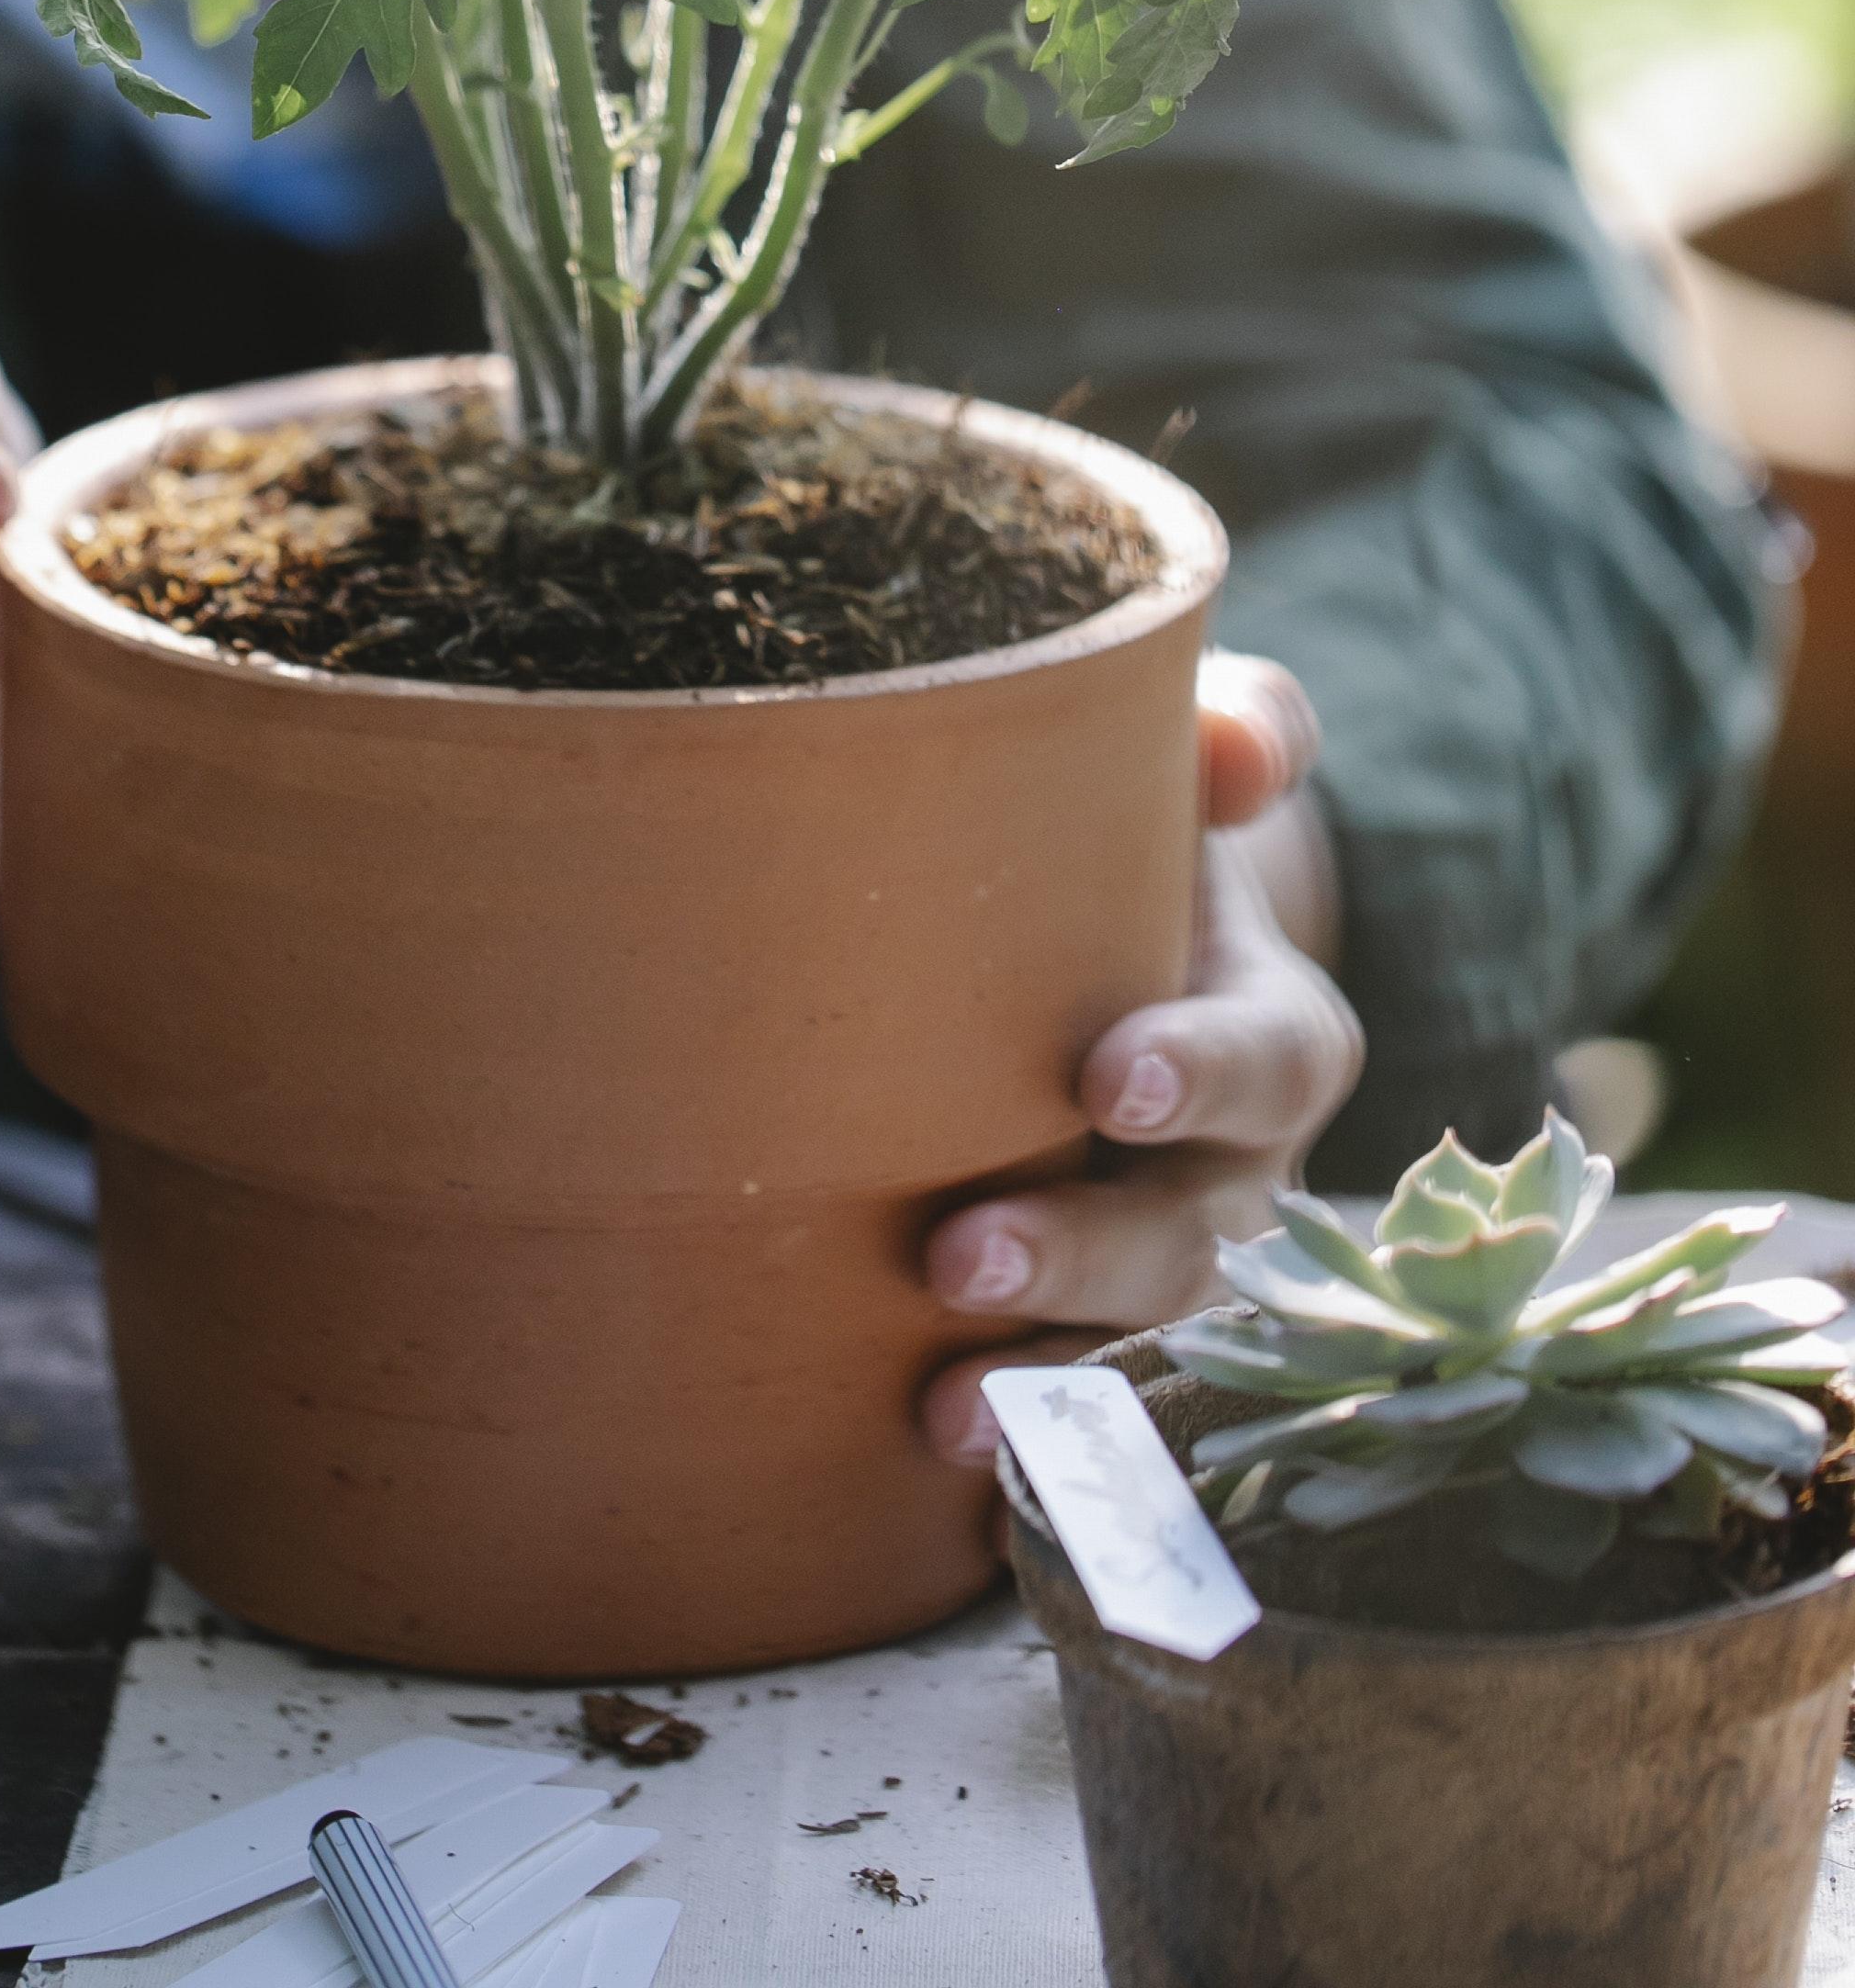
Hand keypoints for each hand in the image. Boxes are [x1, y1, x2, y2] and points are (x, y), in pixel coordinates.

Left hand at [919, 650, 1363, 1464]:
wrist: (1099, 946)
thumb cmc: (1139, 836)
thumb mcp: (1189, 766)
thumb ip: (1235, 730)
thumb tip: (1241, 741)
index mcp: (1274, 1026)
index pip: (1269, 1057)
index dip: (1201, 1069)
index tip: (1106, 1075)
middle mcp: (1249, 1171)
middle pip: (1197, 1236)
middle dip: (1085, 1255)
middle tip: (958, 1251)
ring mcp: (1182, 1268)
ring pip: (1141, 1346)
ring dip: (1043, 1374)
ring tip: (936, 1408)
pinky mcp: (1107, 1331)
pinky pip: (1087, 1402)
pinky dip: (1025, 1444)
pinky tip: (925, 1470)